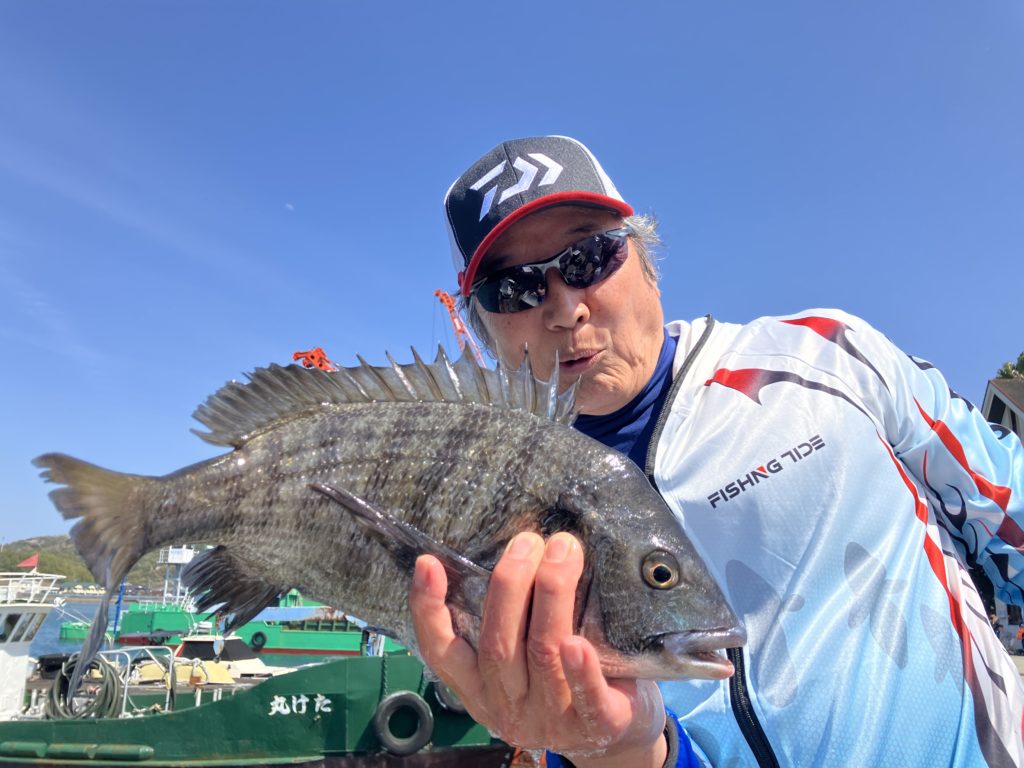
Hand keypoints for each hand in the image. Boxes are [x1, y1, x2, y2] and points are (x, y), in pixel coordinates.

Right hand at [409, 531, 667, 766]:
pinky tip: (579, 644)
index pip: (441, 651)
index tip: (428, 562)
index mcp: (479, 687)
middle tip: (528, 541)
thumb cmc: (561, 673)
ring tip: (563, 552)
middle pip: (498, 644)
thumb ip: (509, 617)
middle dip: (511, 583)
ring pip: (543, 654)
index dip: (429, 609)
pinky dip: (581, 670)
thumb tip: (507, 546)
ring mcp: (549, 719)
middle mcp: (507, 706)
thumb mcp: (522, 652)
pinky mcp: (595, 725)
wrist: (614, 728)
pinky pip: (587, 698)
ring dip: (551, 595)